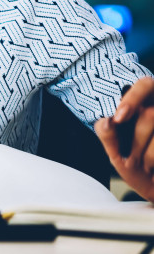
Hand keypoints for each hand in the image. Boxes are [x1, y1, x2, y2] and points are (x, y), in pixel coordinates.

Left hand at [94, 76, 153, 201]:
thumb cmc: (139, 168)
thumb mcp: (119, 155)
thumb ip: (108, 136)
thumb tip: (105, 121)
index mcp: (147, 105)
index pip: (146, 85)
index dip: (133, 98)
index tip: (118, 117)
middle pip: (151, 114)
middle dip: (137, 140)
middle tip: (131, 160)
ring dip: (150, 155)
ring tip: (147, 167)